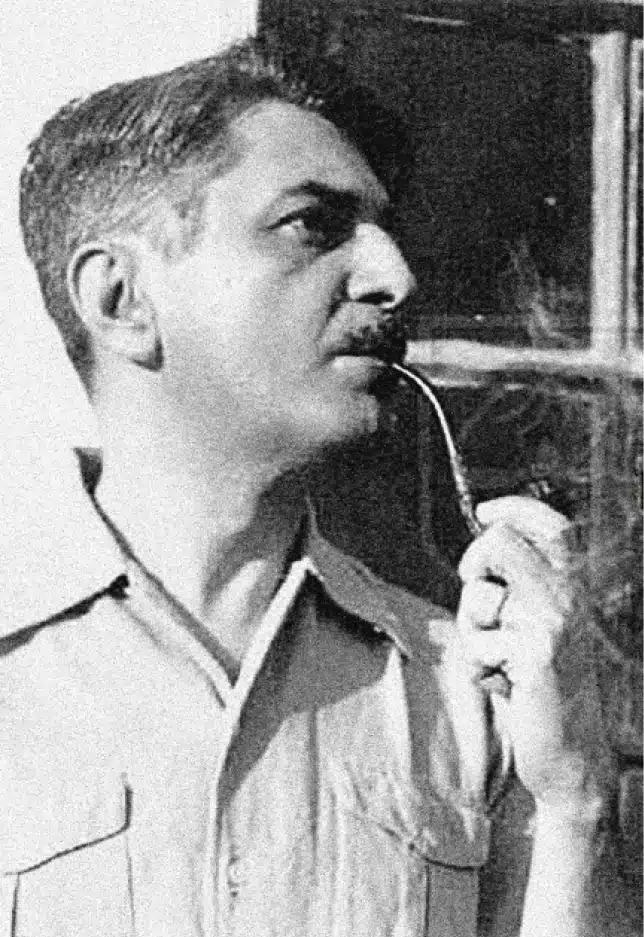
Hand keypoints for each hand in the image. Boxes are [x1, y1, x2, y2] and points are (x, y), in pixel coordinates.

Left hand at [451, 496, 612, 809]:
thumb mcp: (537, 625)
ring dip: (472, 628)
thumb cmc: (541, 685)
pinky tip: (504, 685)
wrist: (572, 752)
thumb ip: (519, 586)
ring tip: (498, 657)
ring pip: (479, 596)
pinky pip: (475, 643)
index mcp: (574, 586)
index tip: (483, 511)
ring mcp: (555, 623)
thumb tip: (483, 544)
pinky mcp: (536, 654)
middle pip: (500, 542)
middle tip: (473, 587)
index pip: (553, 526)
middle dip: (473, 563)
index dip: (515, 508)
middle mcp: (570, 597)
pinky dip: (476, 667)